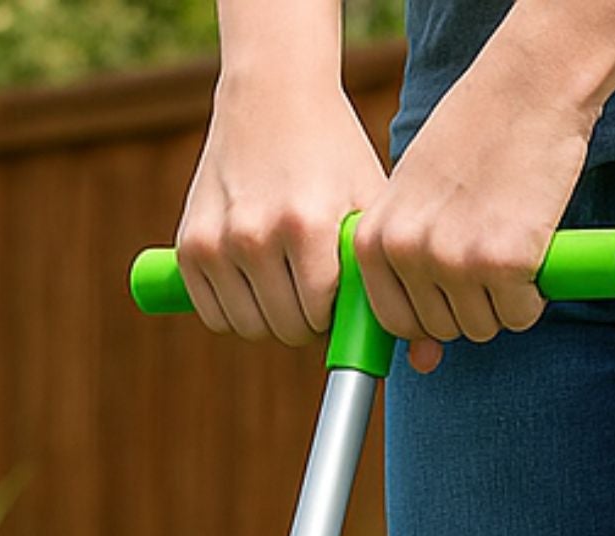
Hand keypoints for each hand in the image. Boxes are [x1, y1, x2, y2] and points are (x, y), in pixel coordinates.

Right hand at [176, 71, 391, 346]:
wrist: (273, 94)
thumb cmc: (333, 155)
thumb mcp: (371, 206)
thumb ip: (395, 281)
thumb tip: (425, 361)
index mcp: (307, 225)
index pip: (321, 317)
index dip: (335, 310)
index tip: (339, 285)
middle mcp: (256, 234)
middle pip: (286, 329)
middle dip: (306, 318)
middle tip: (314, 284)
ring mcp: (217, 241)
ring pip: (249, 328)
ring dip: (270, 316)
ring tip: (286, 276)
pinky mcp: (189, 246)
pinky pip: (214, 316)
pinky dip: (234, 309)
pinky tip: (252, 276)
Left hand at [352, 39, 596, 371]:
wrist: (527, 86)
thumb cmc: (473, 140)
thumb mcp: (419, 201)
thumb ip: (409, 272)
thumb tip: (422, 364)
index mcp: (374, 239)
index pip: (396, 323)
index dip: (433, 311)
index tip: (455, 282)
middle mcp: (405, 253)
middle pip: (442, 330)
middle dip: (472, 305)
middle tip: (490, 248)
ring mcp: (453, 259)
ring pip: (481, 328)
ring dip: (504, 302)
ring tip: (509, 240)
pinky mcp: (503, 261)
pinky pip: (520, 314)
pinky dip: (534, 294)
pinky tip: (532, 244)